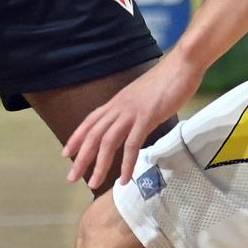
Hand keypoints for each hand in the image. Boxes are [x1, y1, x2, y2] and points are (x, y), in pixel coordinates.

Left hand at [62, 47, 204, 188]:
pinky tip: (126, 178)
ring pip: (108, 141)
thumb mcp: (142, 96)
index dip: (76, 137)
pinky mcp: (147, 117)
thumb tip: (131, 124)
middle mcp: (119, 106)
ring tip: (94, 183)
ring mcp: (132, 112)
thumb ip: (133, 110)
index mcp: (117, 101)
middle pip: (93, 135)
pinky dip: (127, 163)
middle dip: (81, 158)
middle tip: (71, 178)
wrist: (182, 64)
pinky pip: (132, 144)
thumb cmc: (167, 80)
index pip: (90, 121)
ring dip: (100, 165)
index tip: (65, 154)